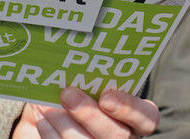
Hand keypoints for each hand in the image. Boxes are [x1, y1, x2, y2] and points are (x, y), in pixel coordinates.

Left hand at [12, 88, 158, 137]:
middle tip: (67, 95)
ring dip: (65, 124)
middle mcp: (123, 136)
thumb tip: (77, 58)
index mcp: (135, 116)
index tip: (106, 96)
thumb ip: (91, 74)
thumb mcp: (89, 80)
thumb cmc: (79, 89)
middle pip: (116, 134)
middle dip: (89, 114)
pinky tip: (43, 120)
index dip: (128, 108)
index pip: (147, 117)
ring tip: (47, 106)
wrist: (54, 111)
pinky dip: (52, 135)